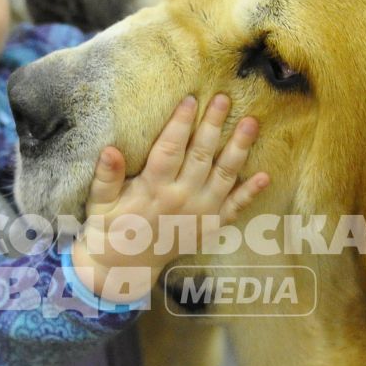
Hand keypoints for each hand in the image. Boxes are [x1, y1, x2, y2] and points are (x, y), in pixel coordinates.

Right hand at [72, 94, 267, 303]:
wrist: (125, 266)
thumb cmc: (109, 226)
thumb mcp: (100, 200)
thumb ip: (106, 176)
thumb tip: (110, 150)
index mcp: (153, 188)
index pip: (170, 148)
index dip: (180, 123)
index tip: (191, 99)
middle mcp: (181, 199)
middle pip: (201, 155)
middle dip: (214, 125)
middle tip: (225, 99)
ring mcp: (200, 213)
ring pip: (224, 175)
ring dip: (239, 148)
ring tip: (252, 123)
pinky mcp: (210, 227)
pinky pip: (234, 208)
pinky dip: (250, 193)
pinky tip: (264, 176)